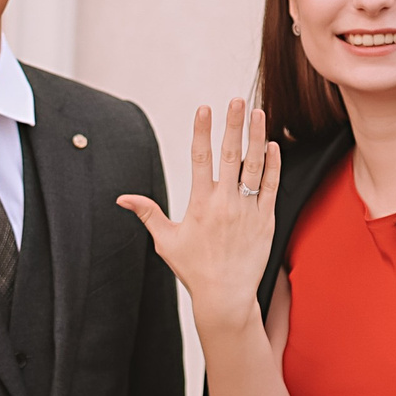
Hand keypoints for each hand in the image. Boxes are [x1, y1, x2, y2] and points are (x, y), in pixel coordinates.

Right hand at [117, 99, 281, 334]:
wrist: (225, 296)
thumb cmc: (194, 269)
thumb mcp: (166, 241)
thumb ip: (147, 214)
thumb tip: (122, 199)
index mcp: (200, 204)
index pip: (200, 159)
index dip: (202, 131)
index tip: (204, 109)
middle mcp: (225, 203)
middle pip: (230, 155)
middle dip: (233, 125)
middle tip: (236, 100)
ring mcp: (247, 210)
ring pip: (254, 166)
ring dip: (257, 137)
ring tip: (258, 113)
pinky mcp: (265, 220)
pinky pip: (270, 187)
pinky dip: (272, 165)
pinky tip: (273, 146)